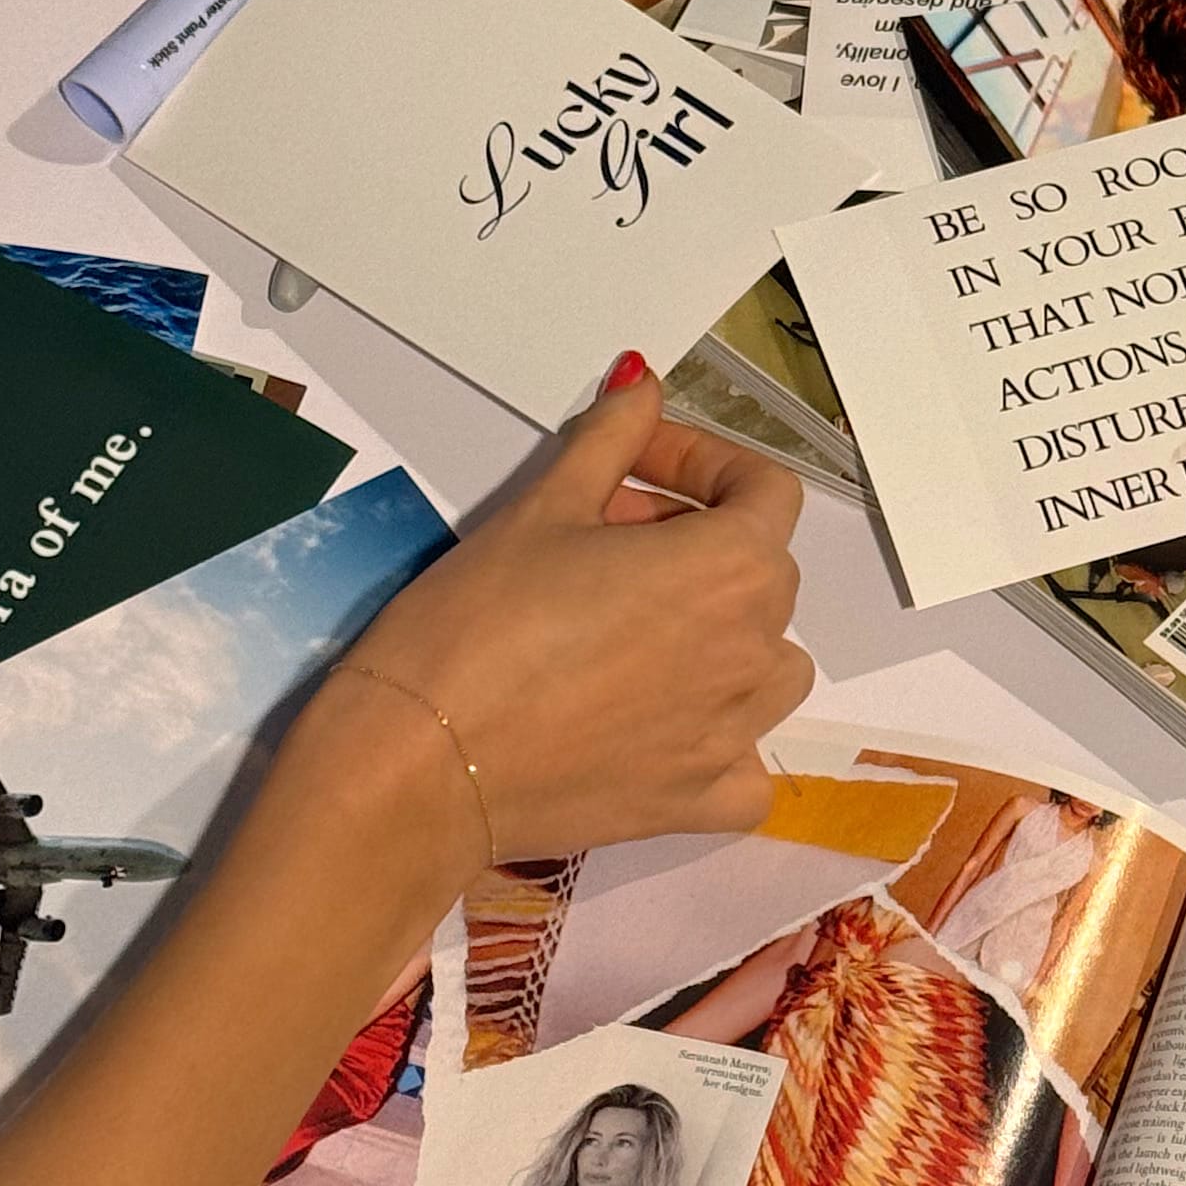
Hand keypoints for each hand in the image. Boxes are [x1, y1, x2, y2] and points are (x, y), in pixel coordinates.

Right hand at [296, 363, 808, 871]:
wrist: (418, 762)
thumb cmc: (475, 623)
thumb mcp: (542, 508)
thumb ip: (612, 441)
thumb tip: (641, 384)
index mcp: (731, 568)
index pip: (766, 491)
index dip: (703, 463)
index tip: (640, 463)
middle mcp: (755, 651)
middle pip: (761, 574)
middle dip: (694, 538)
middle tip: (602, 536)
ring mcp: (734, 734)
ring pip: (767, 665)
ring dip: (720, 634)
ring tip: (632, 628)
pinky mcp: (698, 801)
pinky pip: (745, 767)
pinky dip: (719, 740)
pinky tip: (657, 723)